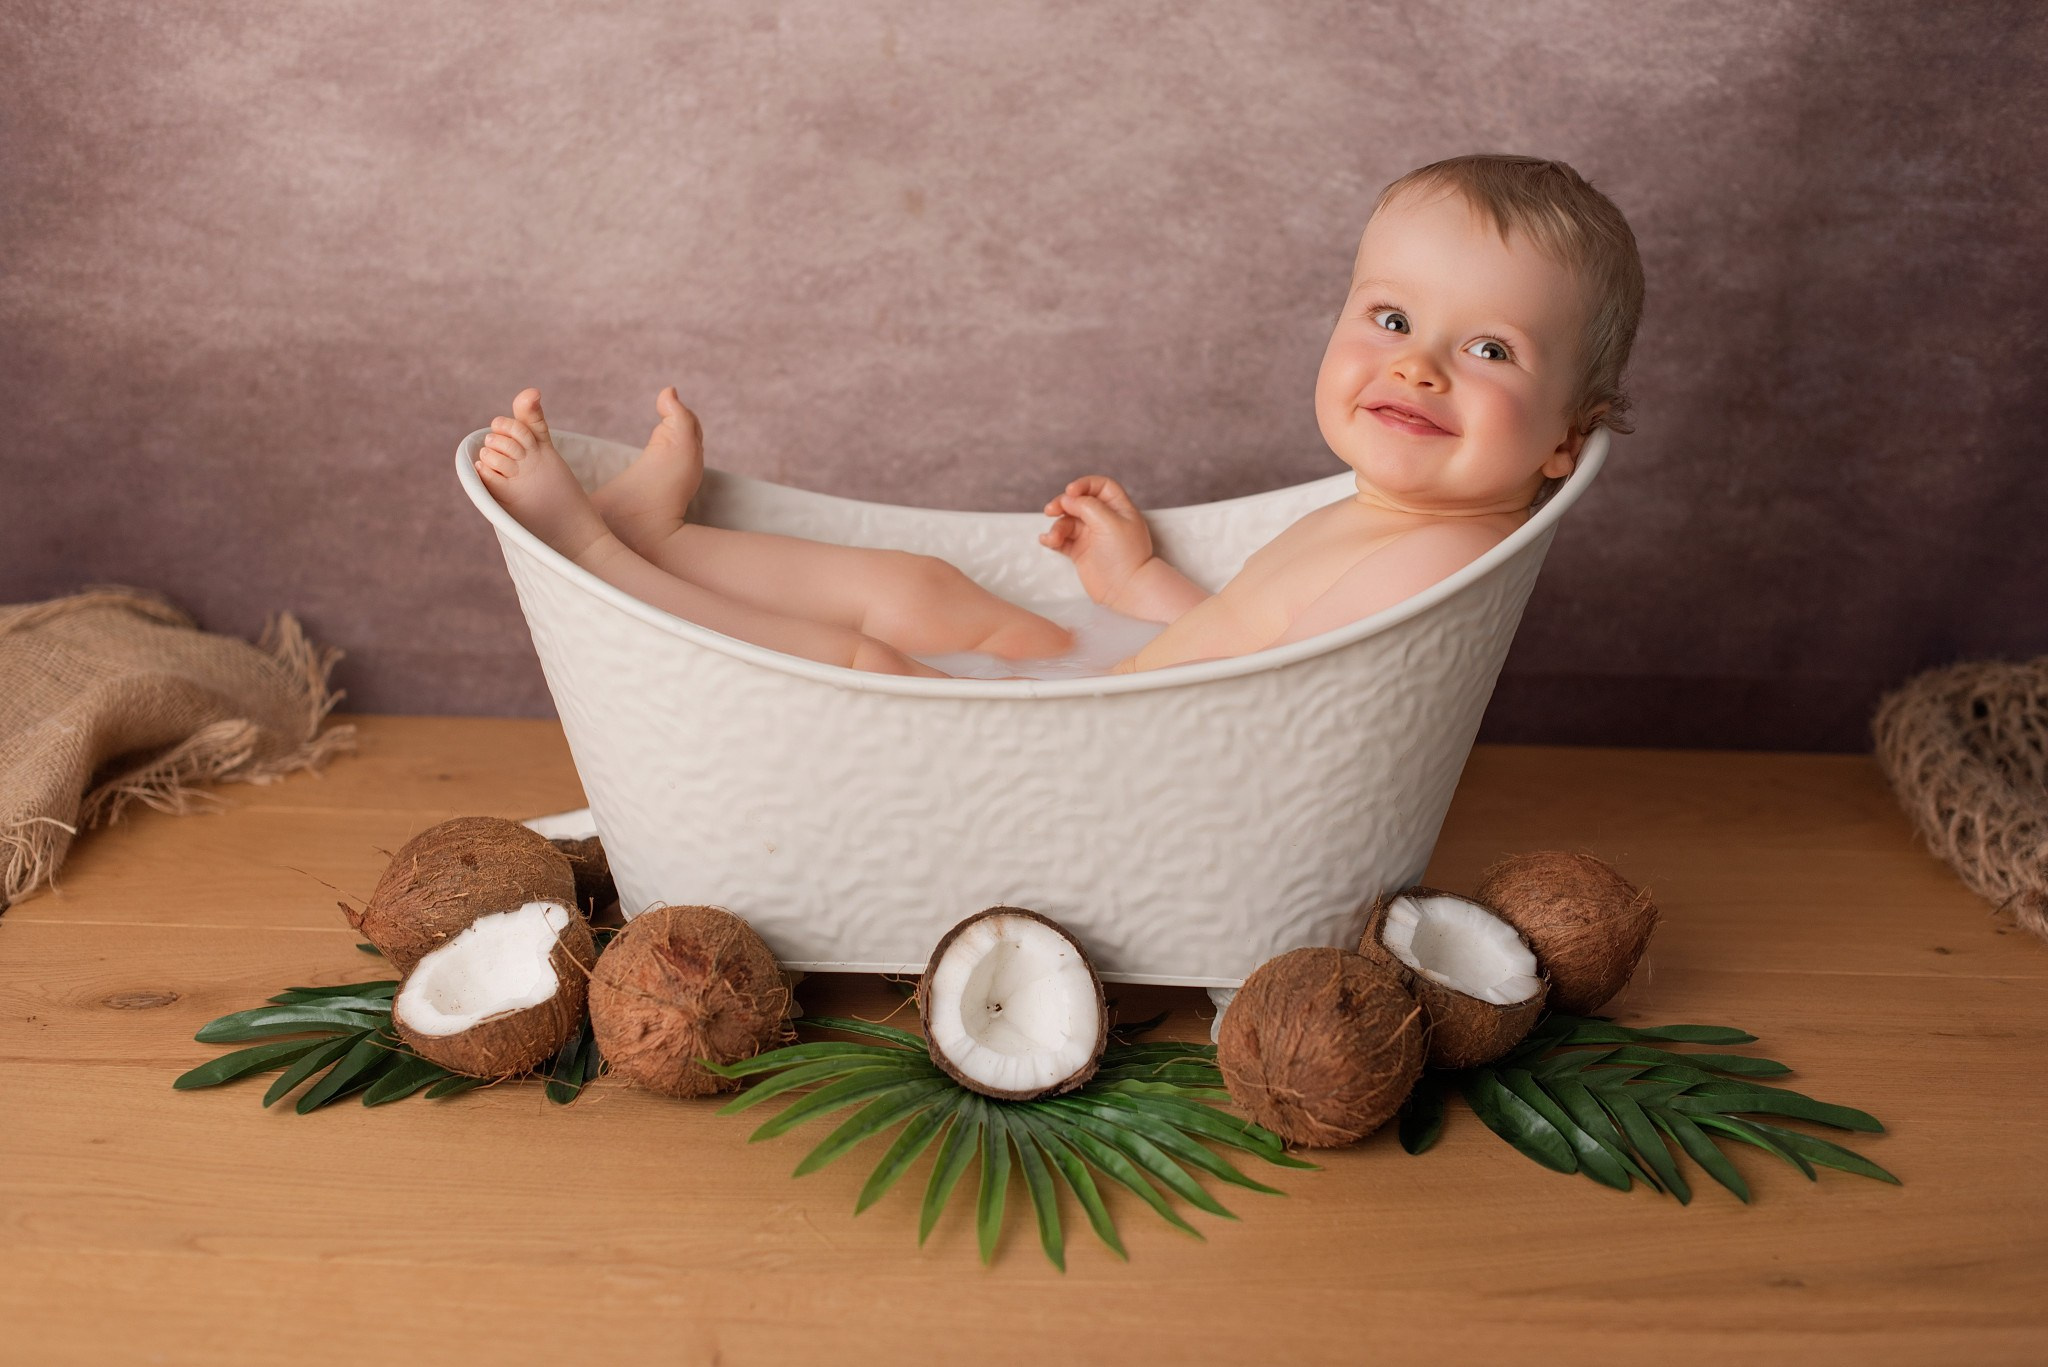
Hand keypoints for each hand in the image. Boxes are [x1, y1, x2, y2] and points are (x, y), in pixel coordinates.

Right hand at [1040, 475, 1154, 608]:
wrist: (1126, 590)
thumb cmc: (1125, 555)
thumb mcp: (1109, 522)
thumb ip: (1087, 506)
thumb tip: (1067, 498)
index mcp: (1118, 508)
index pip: (1101, 486)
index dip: (1084, 485)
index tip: (1070, 491)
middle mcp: (1105, 519)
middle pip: (1079, 502)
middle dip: (1063, 504)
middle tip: (1051, 510)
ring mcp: (1092, 536)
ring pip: (1068, 521)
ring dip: (1057, 526)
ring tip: (1054, 538)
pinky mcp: (1080, 552)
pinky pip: (1062, 539)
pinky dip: (1053, 538)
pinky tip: (1048, 541)